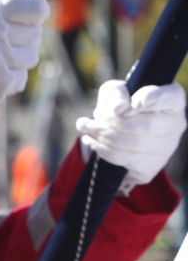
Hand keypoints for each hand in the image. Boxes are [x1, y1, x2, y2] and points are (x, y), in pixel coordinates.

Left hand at [77, 79, 185, 193]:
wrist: (115, 132)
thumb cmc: (119, 104)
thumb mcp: (114, 91)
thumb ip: (116, 93)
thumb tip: (120, 108)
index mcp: (172, 100)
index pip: (169, 98)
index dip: (149, 100)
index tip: (128, 105)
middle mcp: (175, 126)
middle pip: (145, 126)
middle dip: (110, 122)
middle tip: (88, 120)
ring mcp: (165, 150)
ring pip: (134, 146)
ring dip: (102, 136)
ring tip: (85, 127)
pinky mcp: (150, 169)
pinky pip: (126, 162)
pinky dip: (103, 151)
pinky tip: (92, 141)